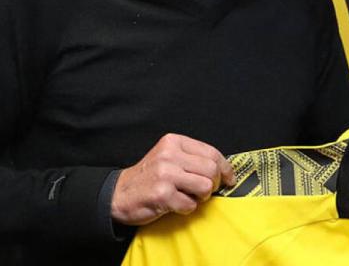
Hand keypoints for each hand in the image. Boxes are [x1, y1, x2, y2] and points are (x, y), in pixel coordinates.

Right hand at [111, 133, 234, 225]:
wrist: (119, 194)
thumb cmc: (149, 177)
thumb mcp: (169, 157)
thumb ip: (192, 158)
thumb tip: (224, 169)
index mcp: (174, 142)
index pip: (211, 152)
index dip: (225, 168)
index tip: (229, 178)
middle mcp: (169, 155)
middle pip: (211, 170)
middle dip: (213, 184)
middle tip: (204, 191)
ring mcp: (165, 174)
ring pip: (204, 187)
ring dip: (200, 197)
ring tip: (188, 196)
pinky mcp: (162, 194)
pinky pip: (190, 204)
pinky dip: (186, 208)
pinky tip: (174, 204)